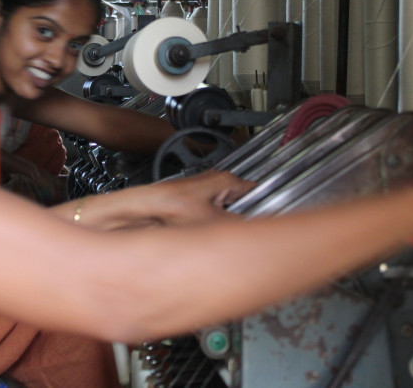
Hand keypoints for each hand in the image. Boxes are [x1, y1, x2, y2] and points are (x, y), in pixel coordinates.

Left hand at [141, 170, 255, 225]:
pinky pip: (215, 210)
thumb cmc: (173, 206)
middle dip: (243, 217)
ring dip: (228, 220)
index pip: (256, 191)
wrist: (149, 207)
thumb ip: (239, 225)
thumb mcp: (214, 222)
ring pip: (229, 207)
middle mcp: (218, 181)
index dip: (262, 207)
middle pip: (243, 201)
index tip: (264, 221)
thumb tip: (255, 232)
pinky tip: (209, 230)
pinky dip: (216, 220)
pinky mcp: (197, 198)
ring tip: (223, 232)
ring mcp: (207, 189)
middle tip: (242, 232)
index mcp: (227, 180)